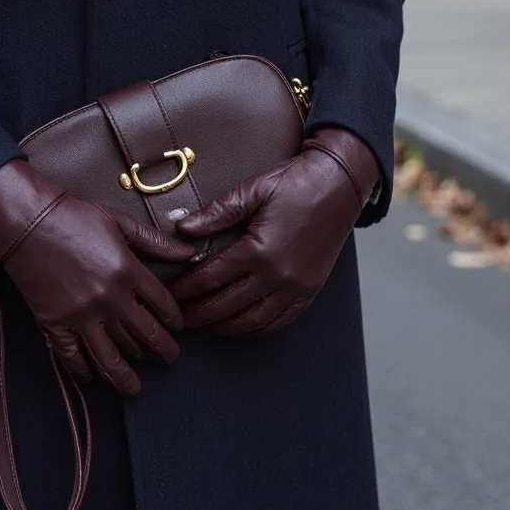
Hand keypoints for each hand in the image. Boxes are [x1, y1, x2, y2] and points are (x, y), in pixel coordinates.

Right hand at [0, 158, 194, 393]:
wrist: (26, 220)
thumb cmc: (73, 215)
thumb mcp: (119, 222)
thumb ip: (155, 241)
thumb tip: (187, 252)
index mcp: (127, 271)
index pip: (163, 305)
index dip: (174, 319)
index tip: (177, 327)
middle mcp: (109, 299)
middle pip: (144, 336)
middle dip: (162, 351)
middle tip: (169, 358)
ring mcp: (81, 315)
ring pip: (111, 357)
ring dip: (127, 376)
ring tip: (136, 387)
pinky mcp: (54, 323)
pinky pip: (73, 358)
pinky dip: (84, 372)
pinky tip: (92, 378)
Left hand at [168, 128, 380, 336]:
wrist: (340, 183)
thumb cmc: (296, 181)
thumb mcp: (253, 189)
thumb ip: (217, 212)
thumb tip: (183, 228)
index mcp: (259, 250)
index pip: (210, 278)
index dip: (186, 289)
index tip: (169, 294)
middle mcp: (278, 276)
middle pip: (226, 306)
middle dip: (198, 314)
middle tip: (177, 316)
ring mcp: (296, 287)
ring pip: (251, 322)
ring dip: (223, 326)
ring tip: (203, 324)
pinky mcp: (310, 291)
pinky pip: (278, 322)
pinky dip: (255, 329)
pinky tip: (239, 326)